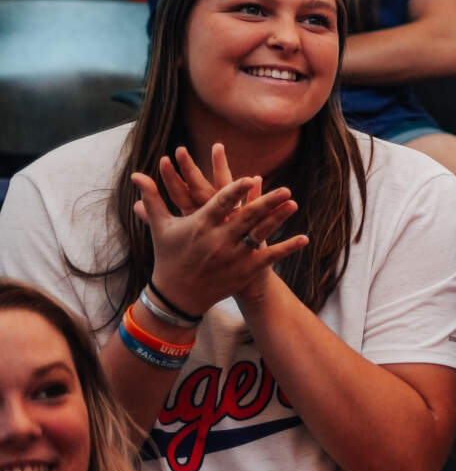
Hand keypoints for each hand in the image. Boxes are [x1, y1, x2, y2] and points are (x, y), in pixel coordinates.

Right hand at [133, 145, 303, 314]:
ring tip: (294, 204)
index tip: (249, 179)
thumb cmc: (168, 256)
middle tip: (286, 189)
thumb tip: (137, 175)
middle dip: (266, 203)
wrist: (177, 295)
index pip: (219, 205)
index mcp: (198, 226)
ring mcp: (233, 257)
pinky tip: (303, 238)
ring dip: (278, 220)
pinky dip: (287, 248)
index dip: (234, 192)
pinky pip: (269, 257)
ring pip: (259, 235)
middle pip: (245, 218)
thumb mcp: (161, 227)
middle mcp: (217, 241)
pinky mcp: (244, 270)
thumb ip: (153, 198)